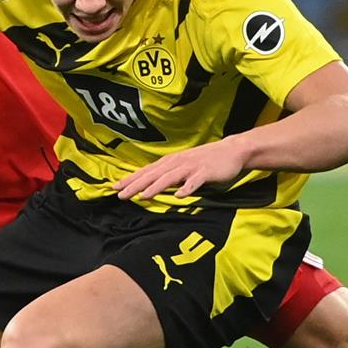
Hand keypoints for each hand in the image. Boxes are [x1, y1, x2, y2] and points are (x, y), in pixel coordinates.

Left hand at [114, 140, 248, 201]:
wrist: (232, 151)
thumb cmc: (206, 160)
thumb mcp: (184, 166)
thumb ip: (169, 175)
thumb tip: (151, 185)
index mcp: (171, 161)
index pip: (147, 171)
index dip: (131, 179)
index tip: (115, 188)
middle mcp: (178, 162)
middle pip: (154, 175)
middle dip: (136, 184)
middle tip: (120, 195)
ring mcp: (192, 167)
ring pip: (170, 177)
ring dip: (156, 186)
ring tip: (143, 196)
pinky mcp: (206, 172)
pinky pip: (195, 181)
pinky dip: (187, 188)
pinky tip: (179, 196)